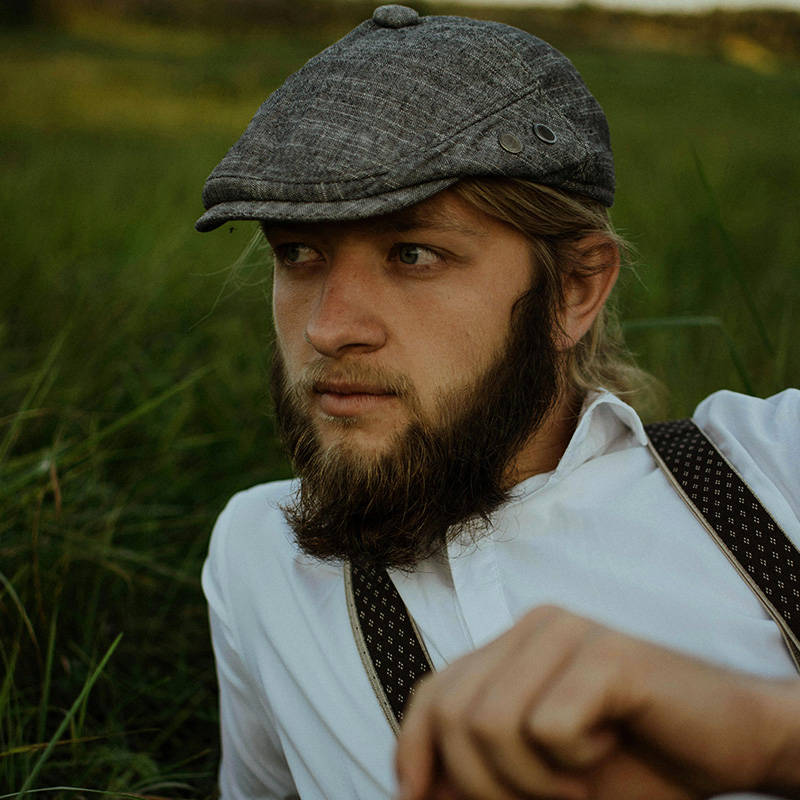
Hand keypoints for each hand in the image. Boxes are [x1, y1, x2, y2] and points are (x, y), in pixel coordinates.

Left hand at [394, 606, 799, 799]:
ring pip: (492, 723)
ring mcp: (567, 633)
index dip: (412, 746)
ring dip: (530, 783)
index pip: (433, 690)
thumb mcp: (543, 774)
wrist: (730, 742)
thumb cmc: (637, 760)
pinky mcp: (605, 654)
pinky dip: (575, 763)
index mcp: (513, 647)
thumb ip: (485, 772)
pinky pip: (551, 726)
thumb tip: (420, 790)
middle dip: (482, 784)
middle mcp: (532, 627)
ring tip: (575, 783)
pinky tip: (611, 744)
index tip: (415, 797)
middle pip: (453, 713)